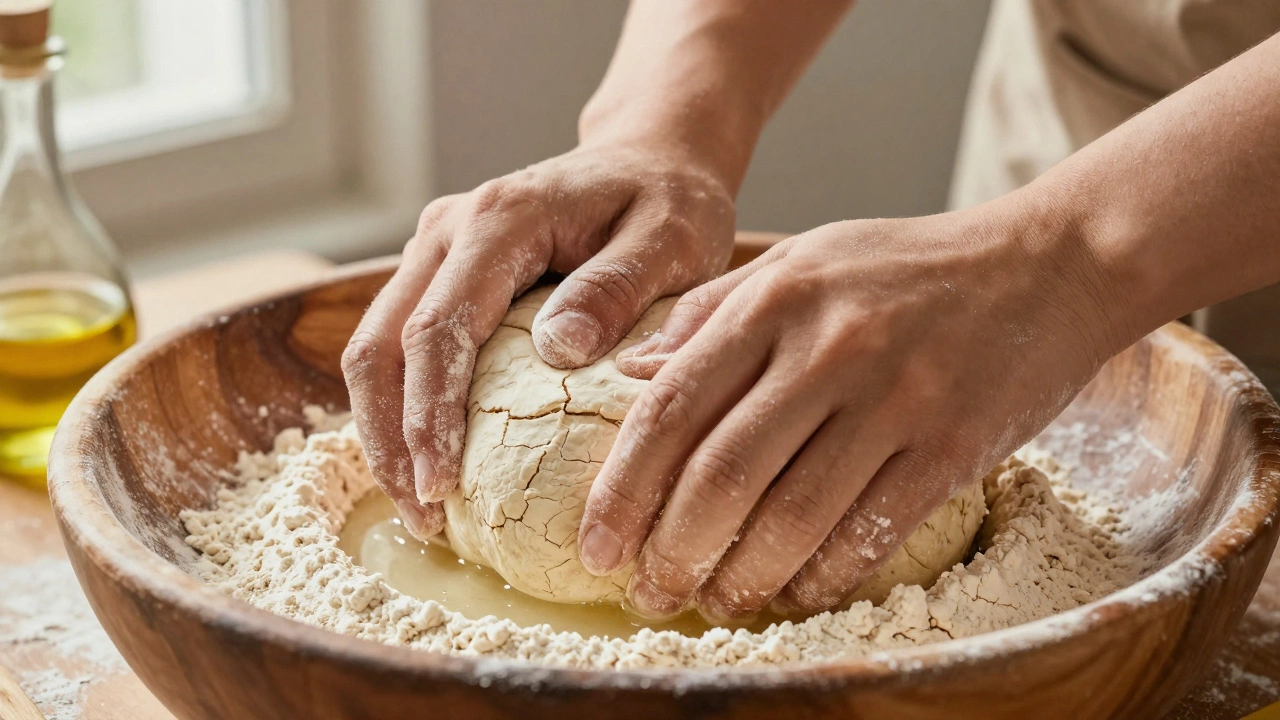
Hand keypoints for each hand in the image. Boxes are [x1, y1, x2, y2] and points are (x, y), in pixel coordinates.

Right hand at [342, 143, 734, 538]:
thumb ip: (618, 287)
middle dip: (391, 438)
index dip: (428, 412)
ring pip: (375, 349)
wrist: (651, 158)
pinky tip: (430, 464)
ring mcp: (436, 251)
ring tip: (422, 509)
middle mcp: (448, 230)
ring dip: (386, 431)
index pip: (438, 326)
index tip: (441, 486)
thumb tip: (558, 349)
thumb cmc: (669, 200)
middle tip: (424, 519)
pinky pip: (399, 347)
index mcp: (499, 219)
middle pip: (380, 344)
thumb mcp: (672, 238)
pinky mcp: (442, 275)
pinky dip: (403, 409)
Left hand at [577, 204, 1129, 618]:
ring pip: (791, 517)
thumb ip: (711, 313)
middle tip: (648, 591)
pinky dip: (819, 578)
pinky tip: (791, 592)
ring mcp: (895, 399)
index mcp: (776, 298)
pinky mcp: (951, 447)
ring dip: (740, 578)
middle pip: (721, 474)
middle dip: (671, 550)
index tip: (597, 545)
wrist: (1047, 265)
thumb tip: (630, 377)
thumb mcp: (800, 260)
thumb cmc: (908, 267)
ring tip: (714, 603)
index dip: (624, 488)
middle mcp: (829, 347)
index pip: (672, 407)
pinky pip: (868, 534)